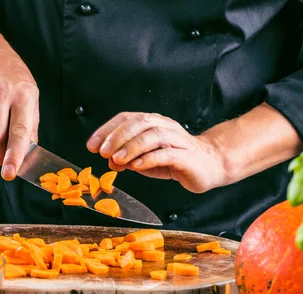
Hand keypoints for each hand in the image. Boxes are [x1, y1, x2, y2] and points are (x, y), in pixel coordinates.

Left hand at [86, 112, 227, 192]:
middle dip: (117, 136)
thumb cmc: (177, 161)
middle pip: (139, 123)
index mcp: (153, 124)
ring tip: (117, 159)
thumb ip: (128, 159)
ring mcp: (177, 140)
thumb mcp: (147, 160)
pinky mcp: (186, 156)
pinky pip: (166, 154)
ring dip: (132, 146)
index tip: (91, 145)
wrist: (211, 165)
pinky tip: (136, 166)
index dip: (107, 130)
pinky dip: (149, 159)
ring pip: (153, 135)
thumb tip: (109, 160)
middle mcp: (165, 127)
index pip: (127, 119)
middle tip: (101, 152)